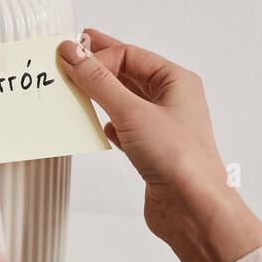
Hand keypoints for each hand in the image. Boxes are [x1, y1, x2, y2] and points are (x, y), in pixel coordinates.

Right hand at [57, 29, 261, 261]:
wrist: (193, 209)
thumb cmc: (179, 158)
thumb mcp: (132, 112)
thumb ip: (98, 81)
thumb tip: (73, 52)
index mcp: (176, 81)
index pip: (130, 55)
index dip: (98, 55)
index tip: (68, 58)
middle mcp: (171, 100)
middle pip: (127, 73)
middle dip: (97, 67)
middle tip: (68, 56)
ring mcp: (160, 126)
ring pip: (123, 100)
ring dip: (99, 95)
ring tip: (74, 89)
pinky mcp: (150, 150)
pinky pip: (123, 126)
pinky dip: (107, 123)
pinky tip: (97, 125)